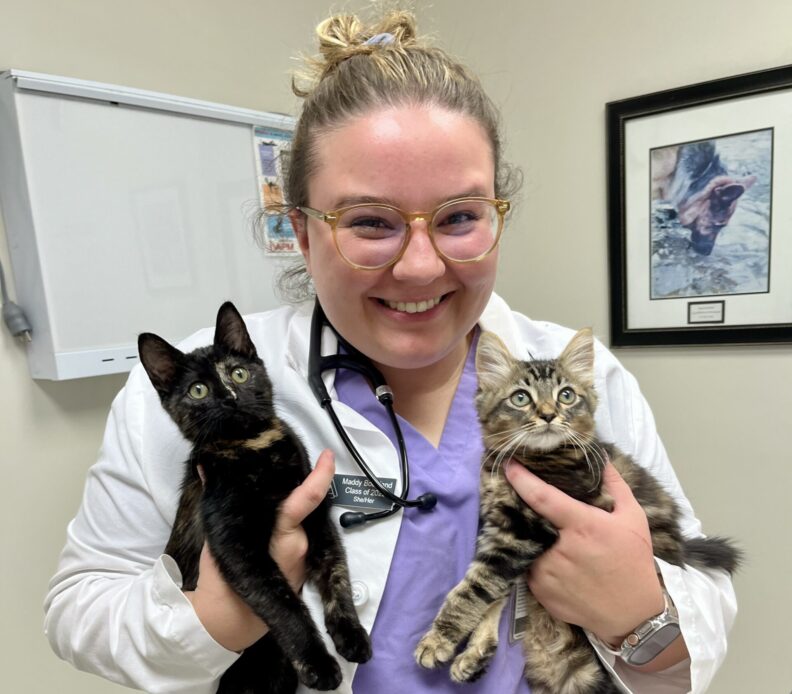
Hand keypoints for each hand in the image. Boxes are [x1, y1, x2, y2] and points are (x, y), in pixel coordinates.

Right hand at [185, 449, 336, 651]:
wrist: (229, 623)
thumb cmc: (222, 581)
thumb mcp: (217, 537)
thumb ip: (217, 501)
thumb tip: (206, 468)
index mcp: (284, 535)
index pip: (308, 498)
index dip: (322, 475)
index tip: (328, 455)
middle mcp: (300, 544)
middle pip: (306, 506)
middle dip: (299, 486)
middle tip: (285, 467)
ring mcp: (303, 557)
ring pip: (303, 522)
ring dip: (292, 507)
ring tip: (275, 488)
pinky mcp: (301, 566)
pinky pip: (299, 537)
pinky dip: (290, 525)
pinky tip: (275, 515)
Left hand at [505, 461, 663, 645]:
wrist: (634, 615)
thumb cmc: (634, 561)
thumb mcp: (633, 519)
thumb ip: (615, 484)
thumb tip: (600, 456)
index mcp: (583, 526)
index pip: (542, 496)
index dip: (522, 479)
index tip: (508, 465)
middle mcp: (561, 549)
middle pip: (530, 520)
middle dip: (525, 510)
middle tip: (528, 505)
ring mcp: (548, 574)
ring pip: (529, 545)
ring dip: (534, 539)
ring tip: (550, 539)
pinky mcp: (541, 593)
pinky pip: (530, 569)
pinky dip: (538, 562)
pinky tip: (555, 563)